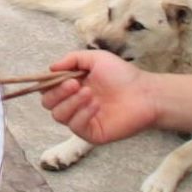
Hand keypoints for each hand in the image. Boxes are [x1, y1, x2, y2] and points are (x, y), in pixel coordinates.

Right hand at [38, 50, 158, 145]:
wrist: (145, 93)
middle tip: (74, 84)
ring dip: (71, 103)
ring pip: (59, 115)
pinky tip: (96, 105)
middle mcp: (73, 103)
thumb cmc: (122, 75)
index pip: (47, 88)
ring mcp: (81, 119)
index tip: (58, 76)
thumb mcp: (95, 58)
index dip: (47, 83)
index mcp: (72, 86)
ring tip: (90, 93)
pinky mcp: (91, 133)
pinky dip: (82, 114)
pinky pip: (75, 126)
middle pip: (48, 103)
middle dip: (57, 92)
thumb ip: (71, 59)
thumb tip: (51, 68)